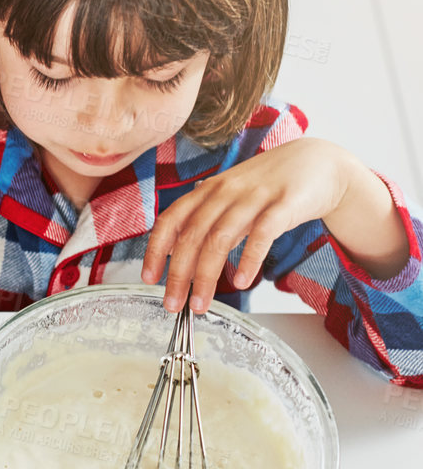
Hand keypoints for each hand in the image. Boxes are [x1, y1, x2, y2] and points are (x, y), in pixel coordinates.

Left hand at [142, 137, 405, 311]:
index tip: (149, 278)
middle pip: (193, 235)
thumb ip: (206, 220)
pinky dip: (248, 259)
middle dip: (179, 274)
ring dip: (206, 275)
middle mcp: (226, 191)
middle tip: (172, 304)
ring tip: (200, 304)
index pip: (171, 220)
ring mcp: (255, 196)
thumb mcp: (230, 198)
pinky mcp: (285, 203)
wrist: (320, 163)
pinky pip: (262, 233)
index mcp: (208, 190)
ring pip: (221, 238)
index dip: (156, 249)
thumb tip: (178, 253)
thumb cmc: (270, 186)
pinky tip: (240, 282)